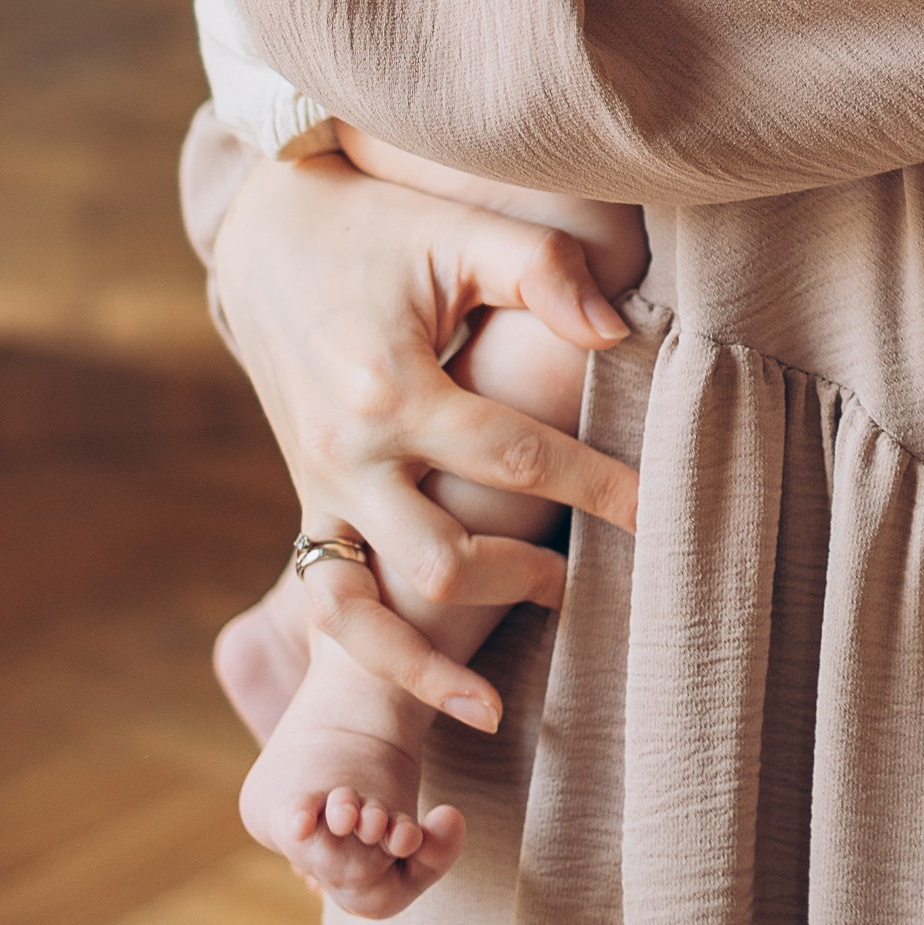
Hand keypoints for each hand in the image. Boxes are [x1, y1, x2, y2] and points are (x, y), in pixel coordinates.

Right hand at [210, 152, 639, 726]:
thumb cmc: (382, 228)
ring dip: (429, 660)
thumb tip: (617, 337)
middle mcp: (346, 453)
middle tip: (588, 571)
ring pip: (366, 615)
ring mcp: (317, 487)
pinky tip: (432, 682)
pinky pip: (328, 605)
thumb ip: (543, 274)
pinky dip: (375, 653)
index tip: (657, 512)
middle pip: (445, 560)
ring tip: (491, 696)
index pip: (517, 459)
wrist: (267, 235)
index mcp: (392, 387)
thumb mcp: (462, 230)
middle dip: (526, 577)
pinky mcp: (307, 502)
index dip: (597, 488)